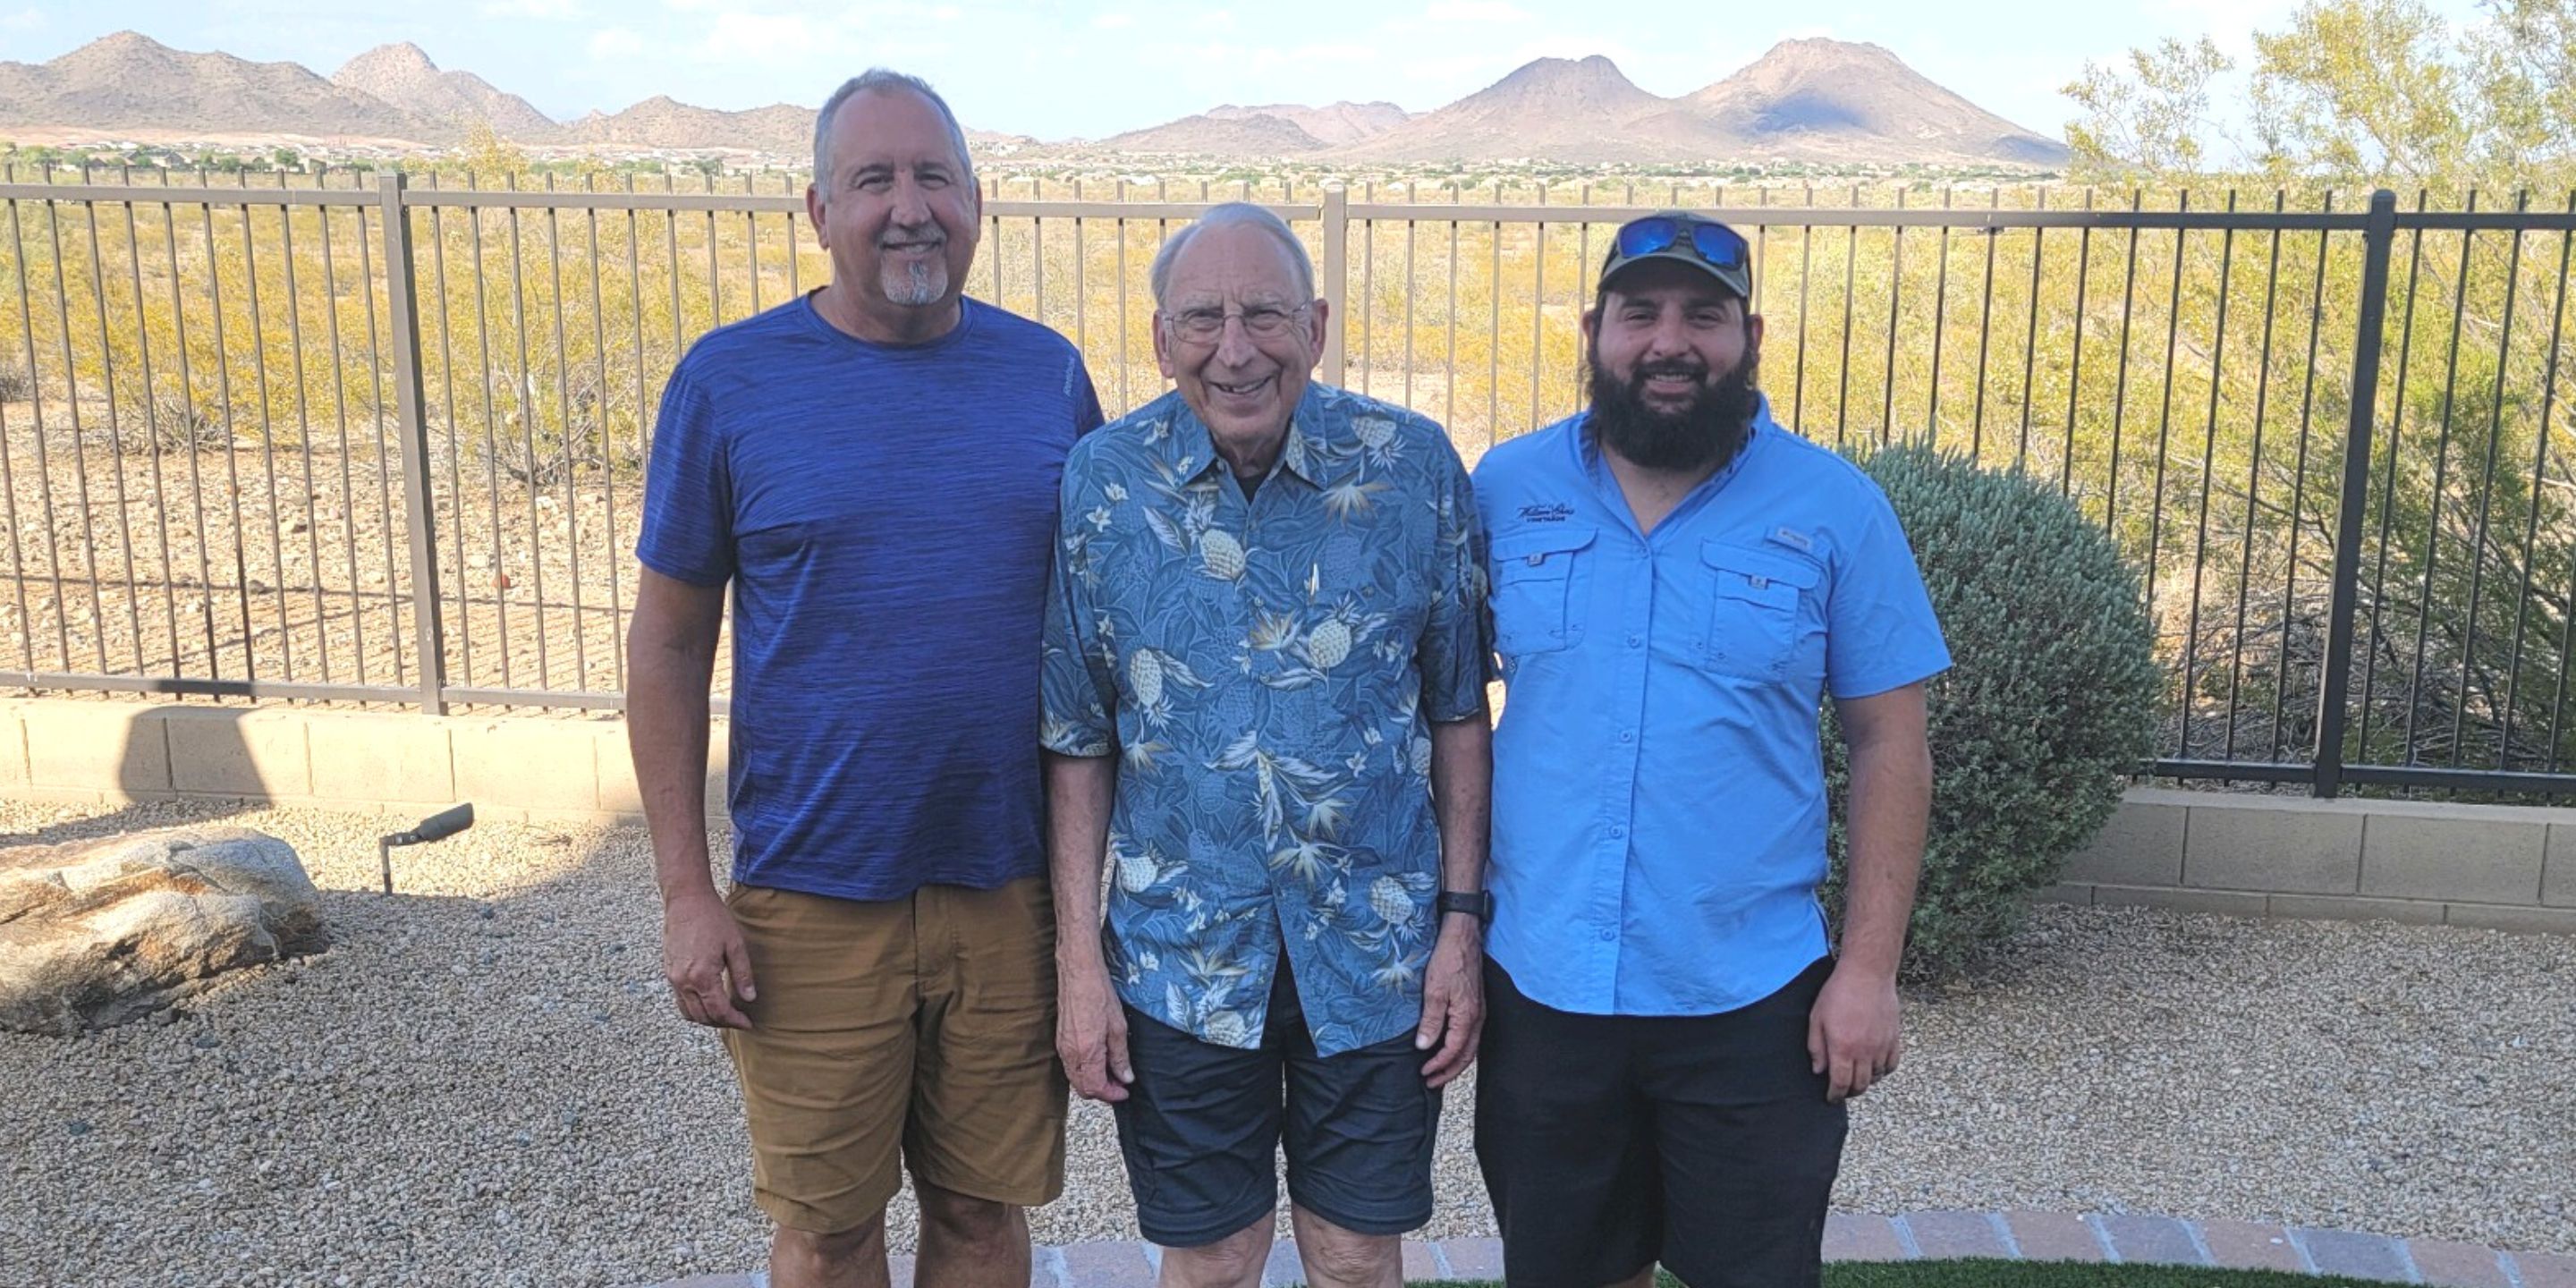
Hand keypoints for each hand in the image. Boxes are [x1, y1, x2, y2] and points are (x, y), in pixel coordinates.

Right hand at [662, 887, 755, 1029]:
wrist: (686, 900)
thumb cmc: (713, 918)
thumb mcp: (735, 945)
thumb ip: (742, 974)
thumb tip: (750, 998)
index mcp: (702, 976)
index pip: (719, 1011)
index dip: (735, 1021)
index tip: (748, 1023)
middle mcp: (684, 981)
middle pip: (703, 1017)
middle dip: (722, 1023)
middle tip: (739, 1019)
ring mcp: (673, 978)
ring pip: (688, 1012)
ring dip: (707, 1019)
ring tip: (725, 1014)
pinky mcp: (669, 972)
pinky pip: (680, 1000)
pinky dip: (694, 1008)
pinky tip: (708, 1001)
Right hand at [1057, 961, 1132, 1101]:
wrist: (1078, 973)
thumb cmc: (1099, 994)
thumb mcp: (1118, 1027)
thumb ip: (1121, 1056)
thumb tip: (1126, 1077)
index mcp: (1086, 1052)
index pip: (1095, 1088)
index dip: (1112, 1094)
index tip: (1124, 1091)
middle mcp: (1070, 1054)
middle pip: (1082, 1088)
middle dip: (1102, 1092)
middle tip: (1120, 1084)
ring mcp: (1062, 1047)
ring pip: (1075, 1078)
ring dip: (1092, 1082)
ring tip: (1111, 1073)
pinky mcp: (1059, 1040)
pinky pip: (1070, 1066)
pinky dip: (1084, 1071)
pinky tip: (1098, 1061)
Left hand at [1414, 919, 1484, 1088]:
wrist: (1463, 936)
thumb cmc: (1449, 959)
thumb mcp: (1434, 990)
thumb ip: (1431, 1021)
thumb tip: (1424, 1046)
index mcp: (1468, 1016)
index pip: (1454, 1050)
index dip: (1439, 1065)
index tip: (1424, 1073)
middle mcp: (1478, 1017)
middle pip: (1467, 1055)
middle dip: (1449, 1071)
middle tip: (1432, 1082)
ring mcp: (1479, 1011)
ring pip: (1470, 1046)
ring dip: (1455, 1061)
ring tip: (1439, 1070)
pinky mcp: (1476, 1004)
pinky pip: (1471, 1034)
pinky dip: (1460, 1047)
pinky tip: (1449, 1046)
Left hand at [1807, 962, 1900, 1101]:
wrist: (1867, 973)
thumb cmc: (1838, 992)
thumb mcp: (1817, 1018)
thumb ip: (1816, 1047)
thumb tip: (1819, 1071)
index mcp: (1843, 1048)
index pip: (1840, 1084)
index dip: (1834, 1095)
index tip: (1830, 1098)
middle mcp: (1865, 1051)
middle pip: (1860, 1085)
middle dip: (1849, 1092)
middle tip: (1842, 1090)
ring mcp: (1882, 1046)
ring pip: (1876, 1077)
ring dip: (1865, 1082)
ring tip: (1856, 1077)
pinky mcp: (1894, 1038)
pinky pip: (1891, 1064)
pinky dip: (1882, 1071)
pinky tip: (1874, 1067)